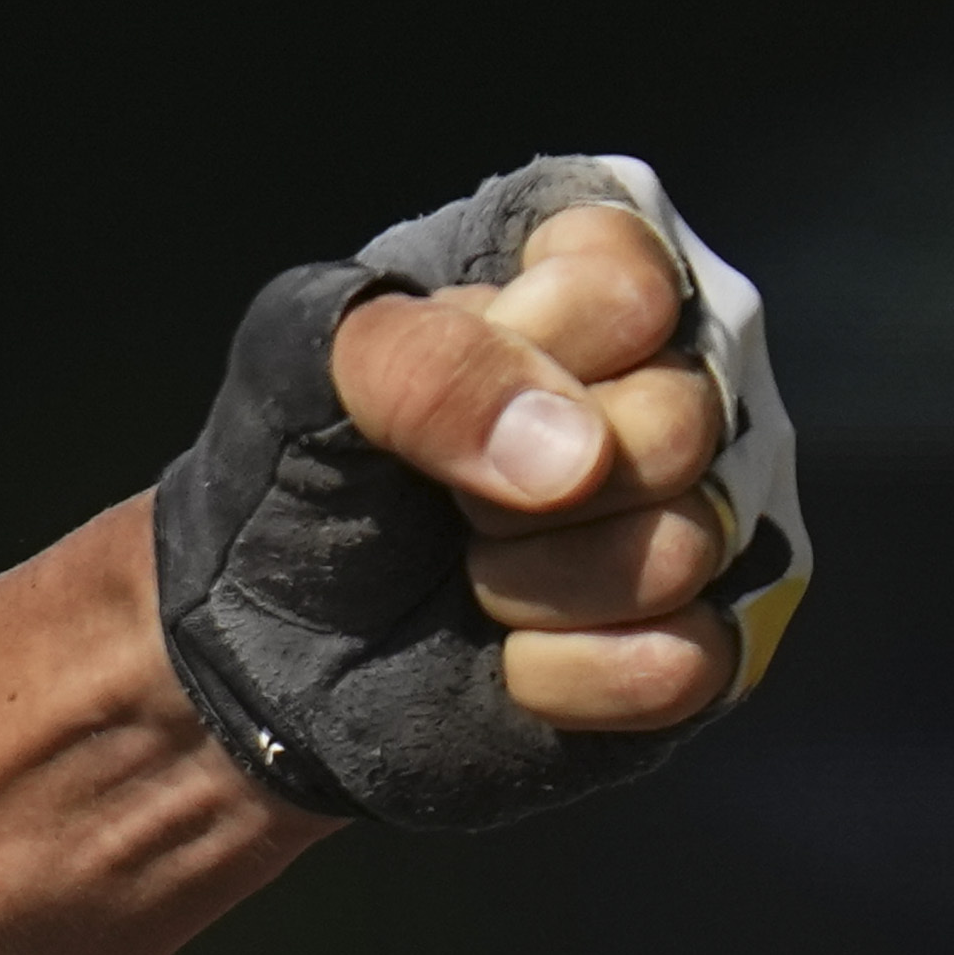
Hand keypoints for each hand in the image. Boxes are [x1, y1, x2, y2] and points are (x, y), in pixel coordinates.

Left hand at [326, 192, 742, 731]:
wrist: (257, 655)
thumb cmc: (290, 486)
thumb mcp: (300, 377)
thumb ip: (417, 360)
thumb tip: (581, 457)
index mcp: (582, 297)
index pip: (633, 282)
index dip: (529, 344)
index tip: (442, 379)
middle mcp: (666, 398)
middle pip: (681, 421)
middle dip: (525, 482)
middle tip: (452, 503)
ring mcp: (697, 521)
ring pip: (686, 544)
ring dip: (535, 582)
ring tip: (470, 575)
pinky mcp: (696, 644)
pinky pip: (686, 660)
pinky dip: (561, 673)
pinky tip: (504, 659)